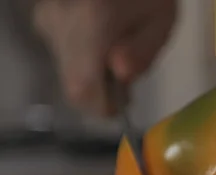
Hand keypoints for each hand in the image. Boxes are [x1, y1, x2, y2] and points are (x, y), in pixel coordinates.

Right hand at [33, 0, 176, 115]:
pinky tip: (103, 43)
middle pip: (73, 84)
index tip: (124, 106)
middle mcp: (62, 22)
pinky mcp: (46, 18)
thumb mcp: (162, 22)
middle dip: (102, 92)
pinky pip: (65, 54)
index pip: (84, 86)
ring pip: (68, 70)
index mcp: (93, 22)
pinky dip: (85, 59)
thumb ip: (143, 54)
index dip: (103, 105)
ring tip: (118, 54)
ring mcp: (49, 19)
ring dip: (94, 74)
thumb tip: (120, 77)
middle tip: (126, 81)